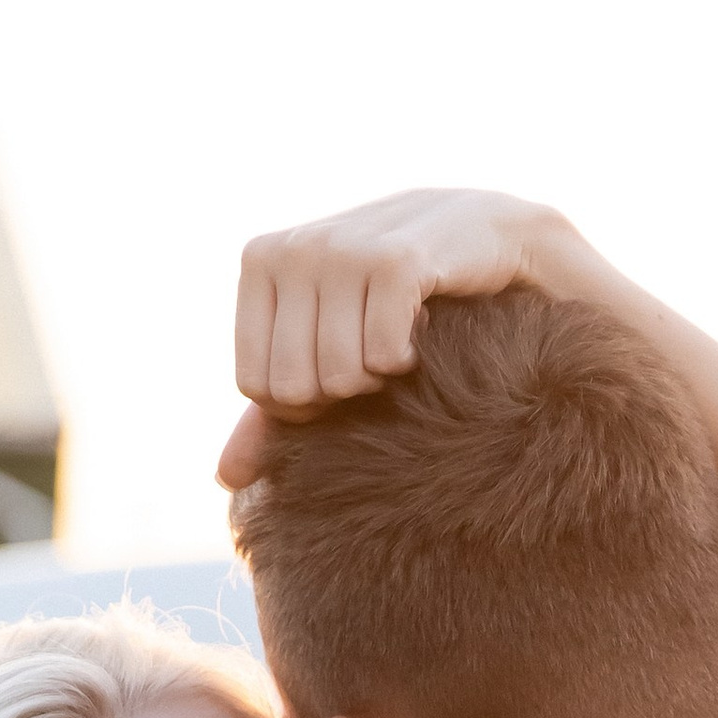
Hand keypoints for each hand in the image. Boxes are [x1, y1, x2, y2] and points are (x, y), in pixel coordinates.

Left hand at [221, 190, 595, 484]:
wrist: (491, 237)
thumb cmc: (401, 298)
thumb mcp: (332, 342)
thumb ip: (276, 408)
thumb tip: (226, 479)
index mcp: (263, 259)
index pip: (257, 383)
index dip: (305, 404)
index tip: (344, 373)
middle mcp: (295, 248)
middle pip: (294, 387)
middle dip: (343, 395)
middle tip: (379, 360)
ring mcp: (344, 248)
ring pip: (337, 376)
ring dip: (381, 381)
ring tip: (401, 345)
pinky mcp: (397, 260)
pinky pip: (381, 355)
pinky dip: (409, 364)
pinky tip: (426, 336)